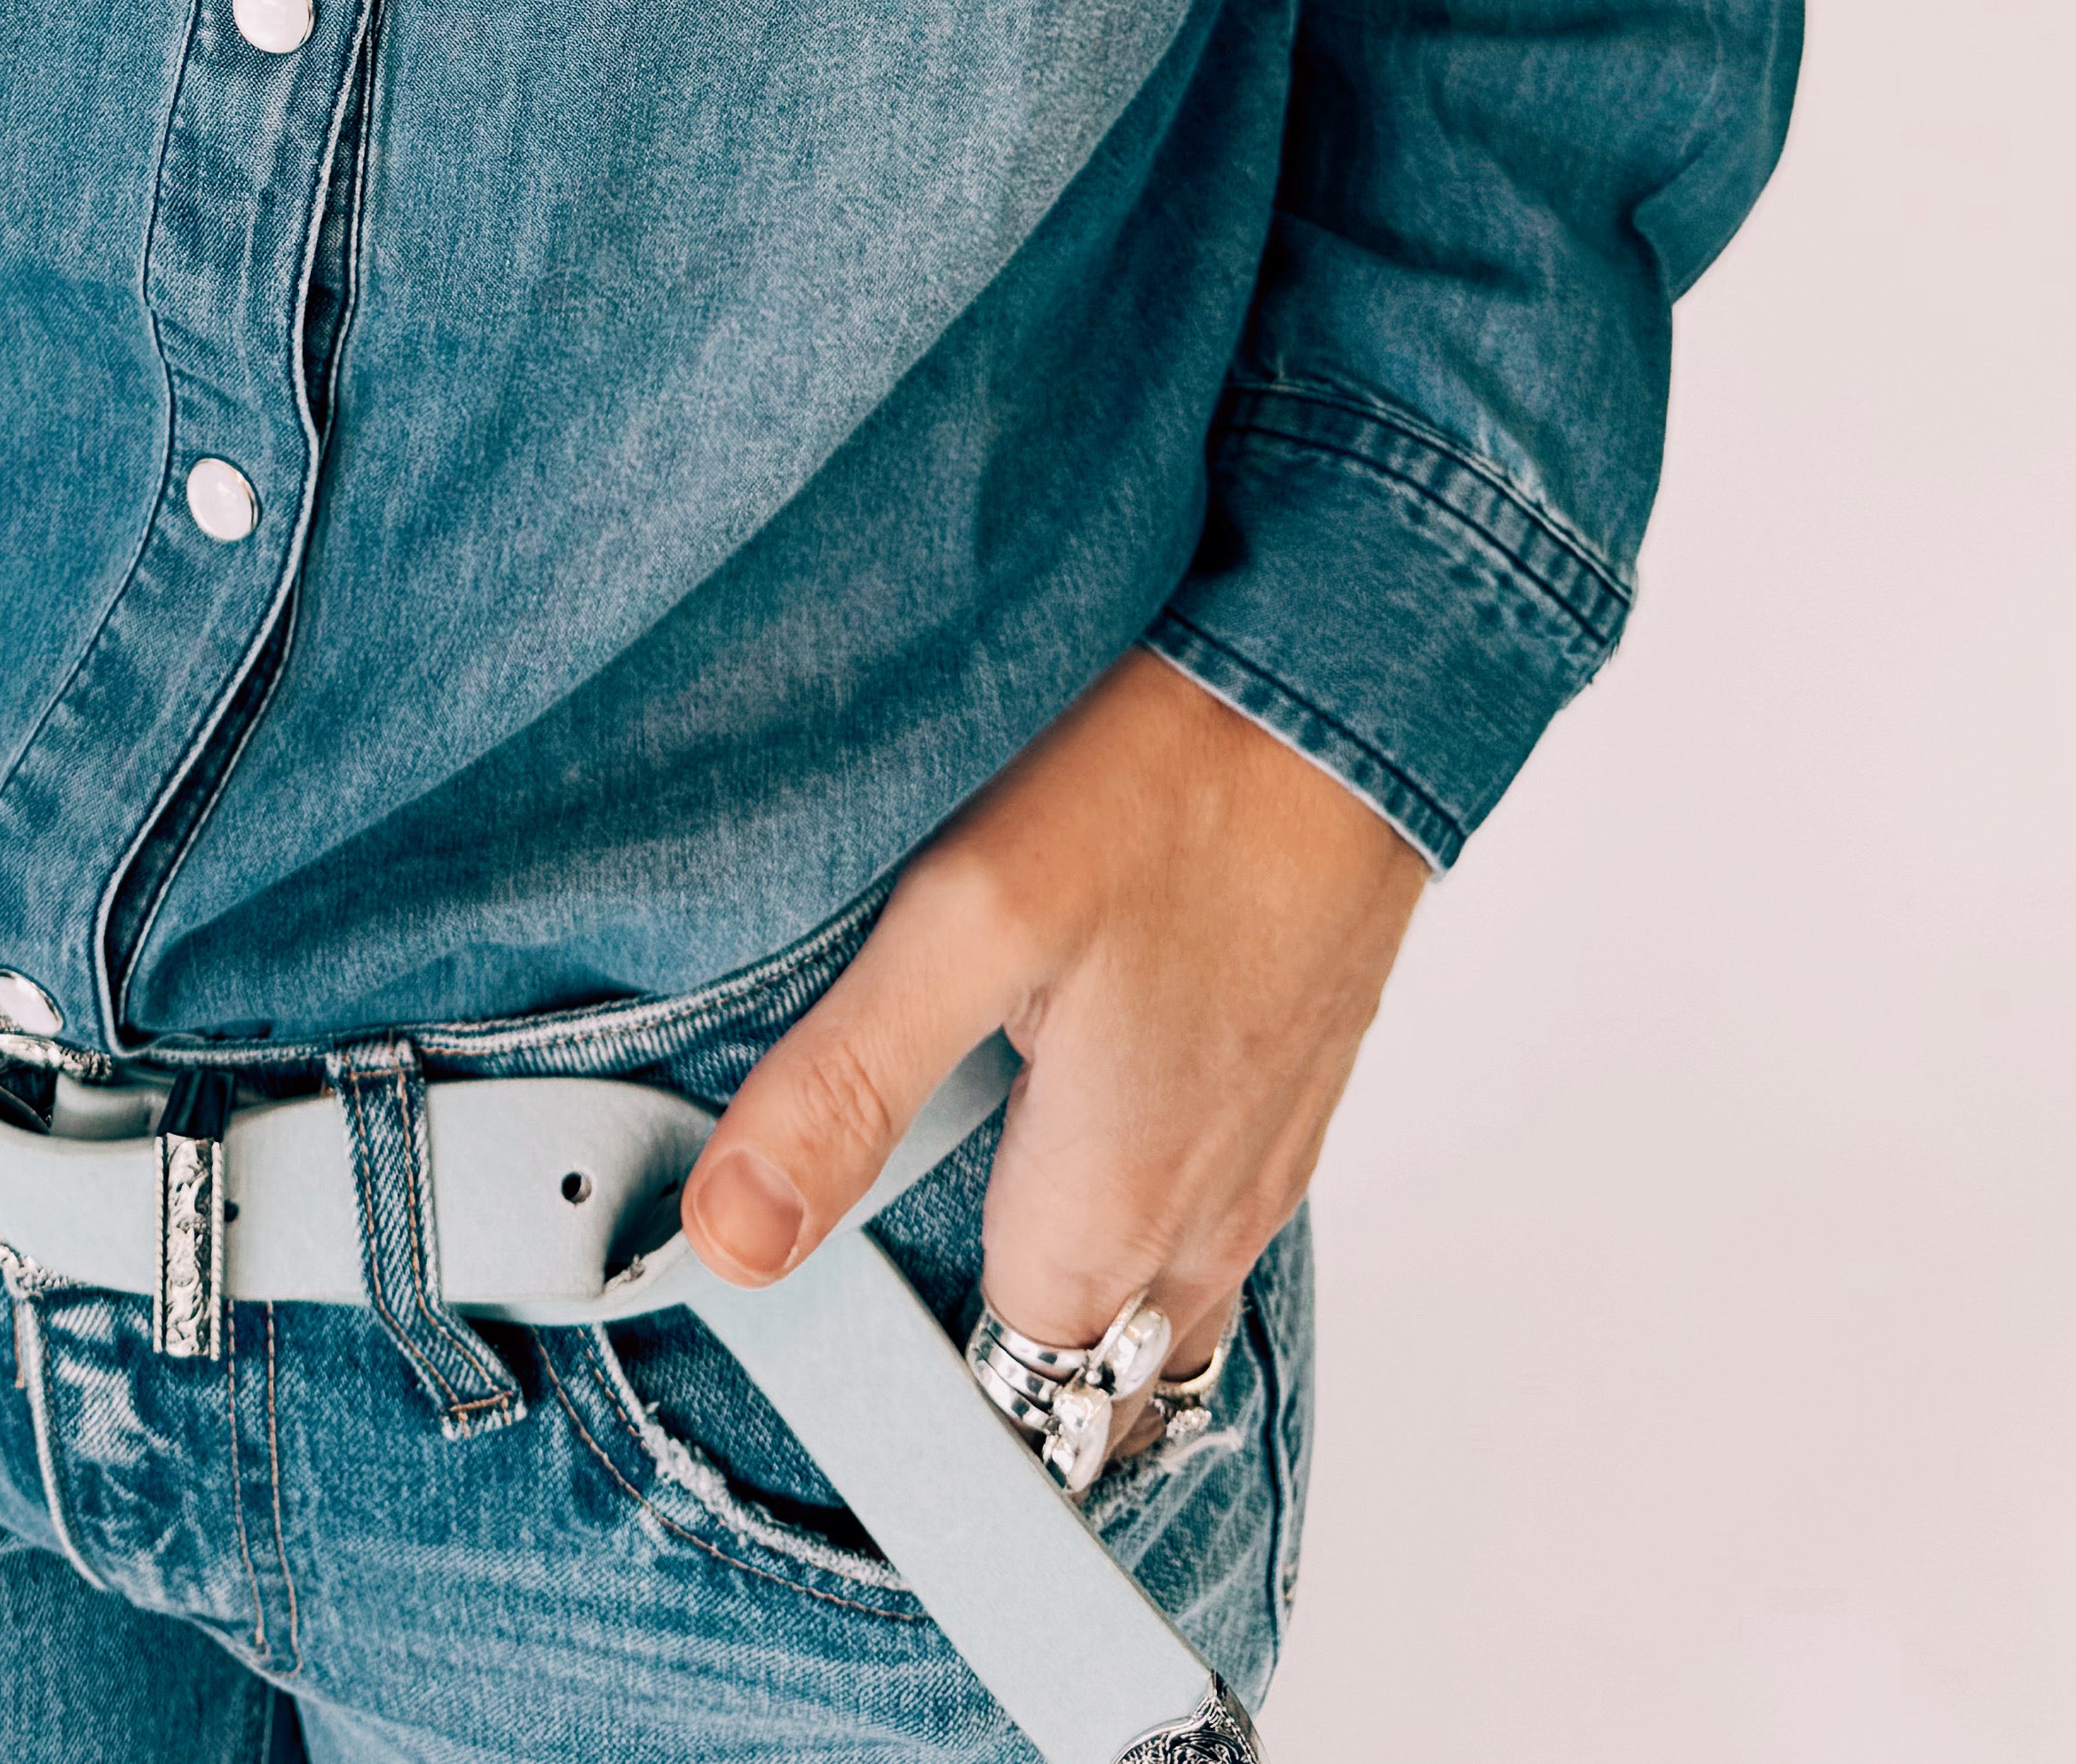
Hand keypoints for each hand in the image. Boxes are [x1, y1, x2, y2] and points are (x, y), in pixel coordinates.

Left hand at [679, 651, 1425, 1455]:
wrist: (1342, 687)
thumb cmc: (1169, 787)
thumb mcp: (968, 920)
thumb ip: (848, 1088)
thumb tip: (734, 1239)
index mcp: (1115, 1213)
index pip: (1004, 1388)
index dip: (911, 1367)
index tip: (834, 1314)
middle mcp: (1209, 1219)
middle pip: (1093, 1370)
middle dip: (1006, 1363)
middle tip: (891, 1265)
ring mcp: (1266, 1157)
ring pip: (1164, 1303)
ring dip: (1078, 1295)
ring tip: (969, 1209)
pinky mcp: (1292, 1086)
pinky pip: (1210, 1216)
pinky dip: (1138, 1214)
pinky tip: (1067, 1109)